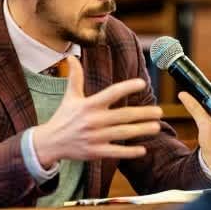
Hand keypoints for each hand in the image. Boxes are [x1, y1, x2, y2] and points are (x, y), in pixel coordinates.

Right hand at [33, 56, 162, 167]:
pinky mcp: (95, 152)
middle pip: (123, 115)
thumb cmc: (63, 116)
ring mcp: (95, 137)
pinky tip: (143, 149)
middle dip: (143, 113)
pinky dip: (129, 152)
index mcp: (89, 105)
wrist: (50, 142)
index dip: (127, 87)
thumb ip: (75, 76)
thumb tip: (71, 57)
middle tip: (160, 111)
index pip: (111, 93)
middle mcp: (93, 120)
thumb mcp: (70, 96)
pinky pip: (115, 152)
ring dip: (141, 130)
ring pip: (123, 133)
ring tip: (156, 126)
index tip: (142, 83)